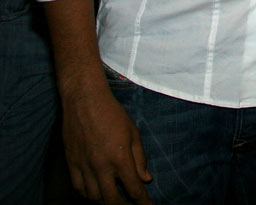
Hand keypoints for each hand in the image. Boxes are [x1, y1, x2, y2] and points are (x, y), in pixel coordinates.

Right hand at [61, 79, 151, 203]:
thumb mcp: (133, 132)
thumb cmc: (112, 113)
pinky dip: (87, 194)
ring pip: (94, 197)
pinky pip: (78, 187)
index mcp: (120, 157)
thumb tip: (145, 179)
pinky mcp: (71, 162)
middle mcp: (101, 166)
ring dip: (105, 201)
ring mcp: (84, 166)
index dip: (142, 201)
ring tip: (113, 199)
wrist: (85, 99)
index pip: (133, 188)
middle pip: (112, 199)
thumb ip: (140, 158)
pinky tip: (94, 192)